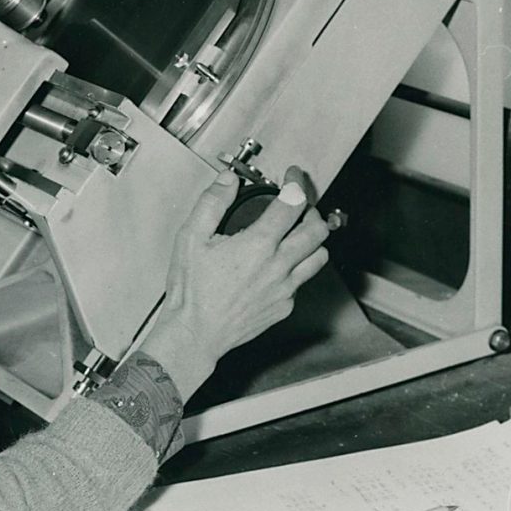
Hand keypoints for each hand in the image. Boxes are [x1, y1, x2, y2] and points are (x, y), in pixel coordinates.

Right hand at [138, 169, 329, 399]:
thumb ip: (212, 203)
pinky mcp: (284, 307)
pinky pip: (302, 282)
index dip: (297, 183)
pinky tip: (280, 265)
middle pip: (318, 230)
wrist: (195, 333)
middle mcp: (278, 266)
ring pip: (319, 257)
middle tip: (299, 206)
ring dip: (313, 240)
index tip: (293, 177)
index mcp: (258, 245)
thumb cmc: (192, 290)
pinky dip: (298, 267)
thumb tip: (228, 180)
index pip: (293, 204)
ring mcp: (285, 289)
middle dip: (312, 210)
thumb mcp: (191, 237)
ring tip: (298, 233)